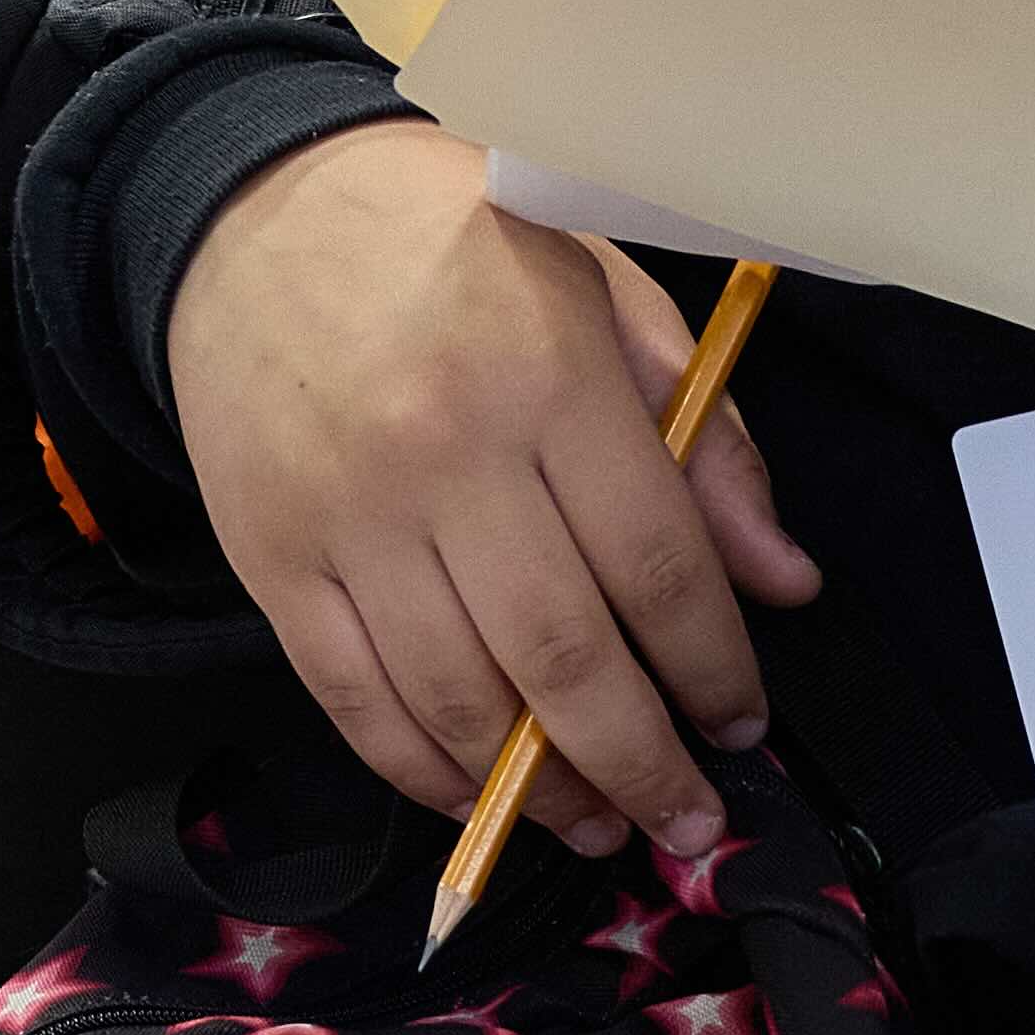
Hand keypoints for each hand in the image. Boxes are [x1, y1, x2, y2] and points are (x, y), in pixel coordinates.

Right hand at [157, 129, 813, 861]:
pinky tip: (478, 799)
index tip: (741, 721)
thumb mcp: (606, 290)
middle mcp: (446, 455)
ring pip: (458, 701)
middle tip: (687, 819)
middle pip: (564, 658)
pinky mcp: (271, 557)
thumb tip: (783, 583)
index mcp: (548, 377)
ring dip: (540, 793)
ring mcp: (348, 516)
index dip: (712, 666)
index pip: (656, 564)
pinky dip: (422, 772)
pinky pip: (354, 700)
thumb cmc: (452, 244)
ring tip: (600, 824)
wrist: (251, 210)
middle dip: (642, 762)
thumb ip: (704, 438)